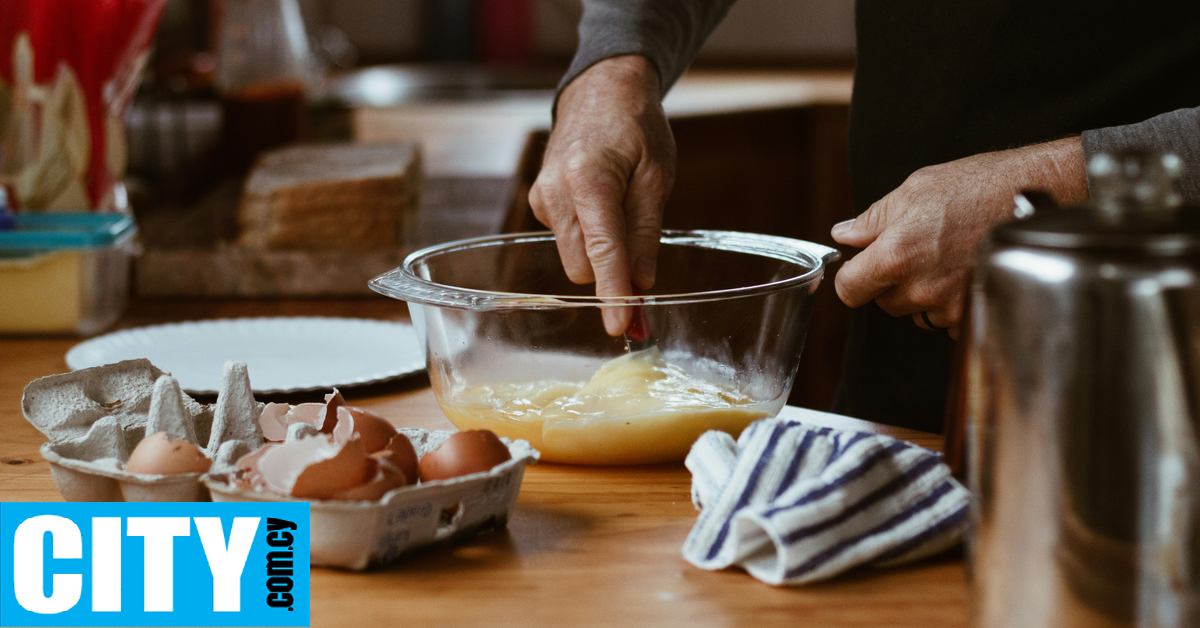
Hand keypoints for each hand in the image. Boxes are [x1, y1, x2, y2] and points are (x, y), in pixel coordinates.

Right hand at [529, 55, 675, 334]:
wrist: (601, 91)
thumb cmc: (635, 128)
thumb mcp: (656, 177)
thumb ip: (646, 234)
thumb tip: (642, 286)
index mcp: (589, 180)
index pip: (602, 252)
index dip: (614, 294)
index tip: (620, 326)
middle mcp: (556, 192)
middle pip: (583, 265)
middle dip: (612, 275)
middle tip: (644, 274)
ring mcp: (542, 199)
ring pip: (574, 257)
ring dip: (601, 254)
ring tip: (623, 212)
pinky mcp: (539, 203)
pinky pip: (567, 240)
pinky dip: (589, 237)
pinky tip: (602, 206)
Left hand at [830, 136, 1087, 338]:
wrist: (1038, 196)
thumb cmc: (979, 186)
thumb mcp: (916, 189)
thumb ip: (873, 219)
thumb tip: (843, 234)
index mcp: (897, 255)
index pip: (849, 290)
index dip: (851, 278)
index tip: (859, 268)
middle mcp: (921, 288)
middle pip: (884, 302)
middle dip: (891, 281)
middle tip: (917, 250)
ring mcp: (950, 306)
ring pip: (916, 312)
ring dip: (922, 293)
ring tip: (947, 257)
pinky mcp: (975, 314)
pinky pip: (946, 320)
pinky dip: (950, 303)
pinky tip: (965, 271)